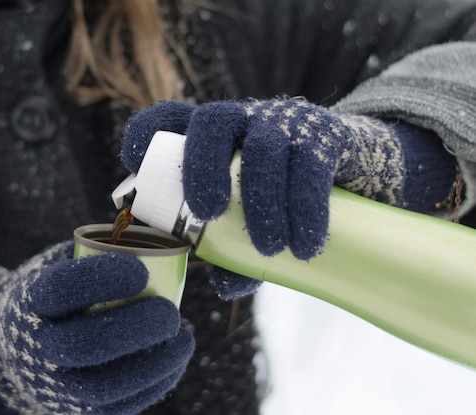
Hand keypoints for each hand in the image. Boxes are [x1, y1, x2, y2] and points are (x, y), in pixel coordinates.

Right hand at [0, 242, 193, 414]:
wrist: (22, 348)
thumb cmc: (60, 298)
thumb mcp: (62, 265)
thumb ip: (99, 250)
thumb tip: (158, 229)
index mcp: (30, 301)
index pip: (58, 290)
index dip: (101, 279)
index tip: (141, 270)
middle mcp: (36, 347)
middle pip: (80, 345)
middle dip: (134, 328)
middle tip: (170, 311)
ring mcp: (54, 386)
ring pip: (101, 387)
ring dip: (152, 364)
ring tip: (183, 338)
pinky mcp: (75, 411)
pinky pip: (116, 408)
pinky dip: (153, 384)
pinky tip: (174, 360)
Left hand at [122, 98, 409, 260]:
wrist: (353, 176)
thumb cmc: (283, 201)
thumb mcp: (253, 223)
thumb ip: (236, 252)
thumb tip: (223, 287)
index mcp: (215, 138)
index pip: (172, 117)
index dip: (147, 132)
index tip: (135, 162)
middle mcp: (245, 121)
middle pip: (213, 121)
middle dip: (203, 165)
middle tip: (209, 213)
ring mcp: (285, 123)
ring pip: (265, 147)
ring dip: (263, 201)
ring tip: (270, 249)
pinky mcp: (324, 136)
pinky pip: (311, 163)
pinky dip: (305, 208)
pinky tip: (304, 245)